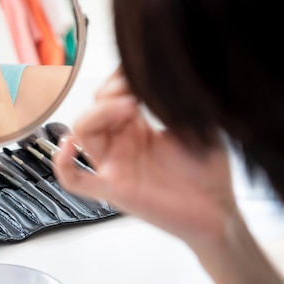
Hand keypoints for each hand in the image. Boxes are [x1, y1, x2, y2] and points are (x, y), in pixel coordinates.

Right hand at [53, 68, 236, 247]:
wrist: (219, 209)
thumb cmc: (208, 170)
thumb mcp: (194, 122)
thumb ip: (170, 100)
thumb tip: (154, 76)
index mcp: (136, 128)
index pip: (108, 96)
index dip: (117, 81)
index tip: (138, 74)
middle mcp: (121, 145)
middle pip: (93, 110)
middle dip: (109, 93)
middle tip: (134, 92)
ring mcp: (115, 166)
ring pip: (82, 134)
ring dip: (97, 114)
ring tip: (127, 107)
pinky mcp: (114, 189)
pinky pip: (76, 180)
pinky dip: (63, 164)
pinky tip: (69, 147)